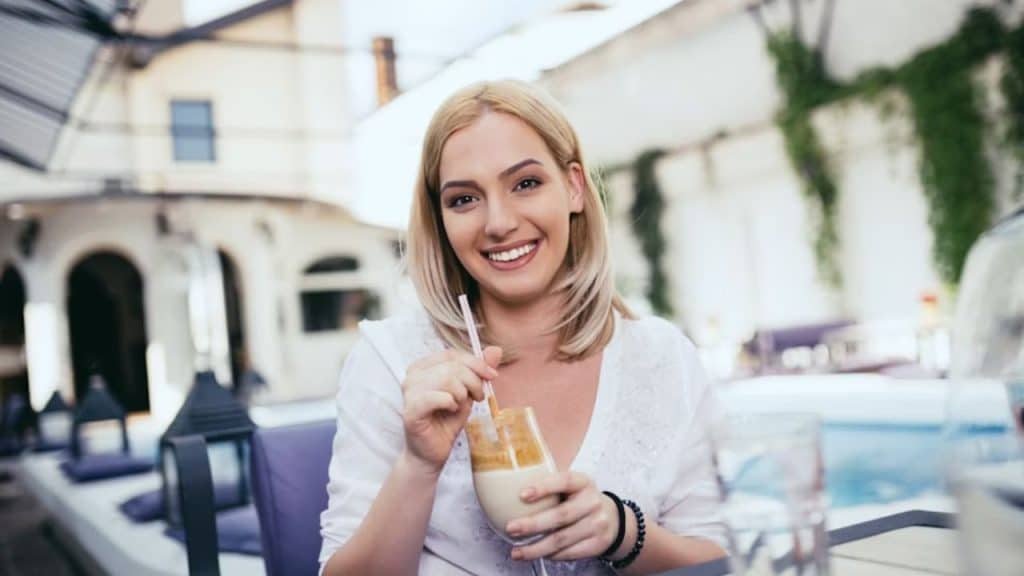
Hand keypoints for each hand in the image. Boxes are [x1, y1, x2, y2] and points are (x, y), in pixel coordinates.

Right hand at [400, 346, 501, 474]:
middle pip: (452, 366)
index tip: (492, 375)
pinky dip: (452, 403)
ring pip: (447, 379)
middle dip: (473, 381)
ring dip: (462, 394)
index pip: (452, 354)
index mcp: (423, 367)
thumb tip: (496, 349)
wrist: (432, 452)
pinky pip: (439, 397)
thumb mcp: (467, 392)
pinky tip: (451, 410)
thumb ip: (478, 370)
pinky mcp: (411, 411)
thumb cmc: (446, 421)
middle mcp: (412, 376)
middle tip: (477, 397)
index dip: (475, 363)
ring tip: (461, 405)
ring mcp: (409, 392)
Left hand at [506, 471, 618, 561]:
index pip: (564, 481)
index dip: (543, 487)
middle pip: (560, 515)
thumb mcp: (573, 487)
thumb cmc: (581, 501)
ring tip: (517, 552)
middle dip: (533, 524)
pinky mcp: (598, 544)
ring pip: (562, 539)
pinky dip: (551, 555)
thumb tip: (510, 489)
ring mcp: (597, 524)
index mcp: (583, 482)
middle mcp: (592, 502)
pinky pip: (570, 553)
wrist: (613, 520)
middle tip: (511, 528)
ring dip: (536, 548)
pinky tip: (537, 554)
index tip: (522, 495)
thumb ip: (551, 486)